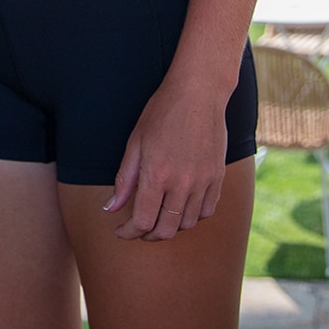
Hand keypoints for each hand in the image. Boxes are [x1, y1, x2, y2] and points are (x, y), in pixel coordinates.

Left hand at [104, 79, 227, 240]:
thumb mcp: (135, 142)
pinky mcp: (218, 178)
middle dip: (148, 235)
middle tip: (138, 229)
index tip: (120, 231)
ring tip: (158, 216)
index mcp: (156, 174)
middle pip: (165, 230)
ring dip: (170, 226)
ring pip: (186, 224)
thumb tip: (111, 208)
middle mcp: (181, 183)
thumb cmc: (162, 112)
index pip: (141, 221)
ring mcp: (203, 182)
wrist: (199, 93)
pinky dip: (192, 217)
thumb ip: (124, 179)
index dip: (128, 232)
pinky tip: (181, 207)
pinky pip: (206, 211)